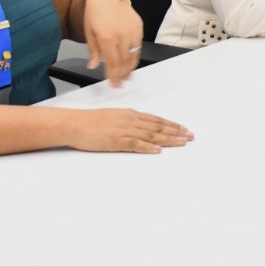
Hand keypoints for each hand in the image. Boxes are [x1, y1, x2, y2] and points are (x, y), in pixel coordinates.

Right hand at [61, 108, 192, 153]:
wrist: (74, 123)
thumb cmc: (91, 121)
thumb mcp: (114, 117)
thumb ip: (128, 121)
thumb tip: (140, 126)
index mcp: (130, 114)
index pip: (156, 120)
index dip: (172, 124)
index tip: (184, 129)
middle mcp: (130, 120)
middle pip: (158, 127)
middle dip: (176, 132)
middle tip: (190, 136)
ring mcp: (124, 130)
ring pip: (151, 135)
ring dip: (168, 139)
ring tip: (182, 143)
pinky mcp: (116, 141)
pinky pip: (135, 144)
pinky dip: (148, 148)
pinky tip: (158, 151)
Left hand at [83, 0, 144, 85]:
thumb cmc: (95, 12)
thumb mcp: (89, 32)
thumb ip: (93, 51)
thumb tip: (93, 66)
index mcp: (107, 38)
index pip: (112, 63)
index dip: (113, 76)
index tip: (113, 85)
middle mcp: (122, 35)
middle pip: (124, 61)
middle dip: (122, 75)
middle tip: (120, 84)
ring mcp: (132, 31)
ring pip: (133, 55)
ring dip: (130, 68)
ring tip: (128, 77)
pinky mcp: (139, 27)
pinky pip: (138, 46)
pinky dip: (135, 55)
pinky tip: (132, 62)